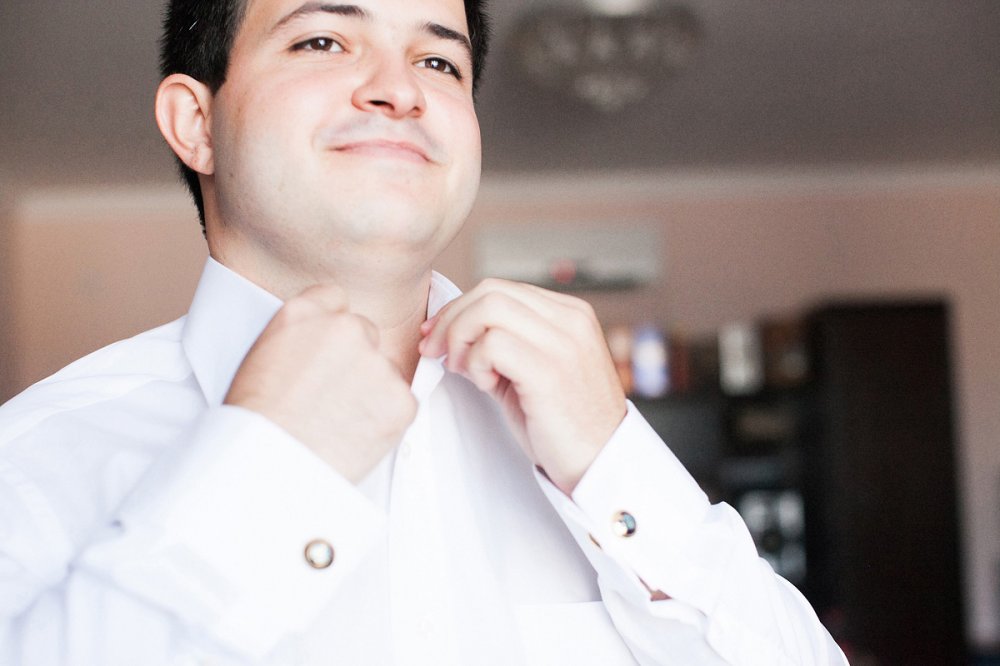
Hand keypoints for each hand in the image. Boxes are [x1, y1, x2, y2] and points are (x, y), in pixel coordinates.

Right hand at [225, 284, 416, 482]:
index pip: (335, 299)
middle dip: (357, 361)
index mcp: (303, 314)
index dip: (332, 329)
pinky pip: (402, 404)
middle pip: (366, 333)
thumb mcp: (263, 358)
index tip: (327, 352)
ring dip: (371, 393)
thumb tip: (322, 342)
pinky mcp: (401, 398)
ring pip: (385, 372)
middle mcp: (344, 328)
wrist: (266, 467)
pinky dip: (386, 421)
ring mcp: (376, 362)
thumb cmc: (255, 423)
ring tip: (336, 425)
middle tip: (333, 398)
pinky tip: (354, 437)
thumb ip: (300, 337)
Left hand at [419, 279, 626, 494]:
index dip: (459, 309)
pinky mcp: (550, 372)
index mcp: (570, 314)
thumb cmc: (565, 424)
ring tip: (470, 373)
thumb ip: (503, 346)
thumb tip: (450, 333)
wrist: (602, 463)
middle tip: (435, 352)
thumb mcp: (536, 371)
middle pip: (490, 292)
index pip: (501, 289)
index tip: (436, 335)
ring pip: (488, 310)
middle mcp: (571, 320)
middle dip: (451, 319)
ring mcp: (563, 344)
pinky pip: (493, 344)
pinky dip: (476, 363)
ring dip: (461, 340)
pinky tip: (487, 386)